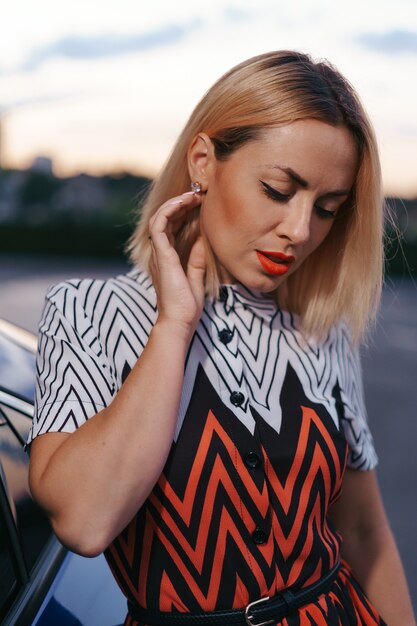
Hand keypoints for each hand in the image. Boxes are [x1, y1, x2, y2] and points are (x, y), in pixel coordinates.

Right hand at [148, 190, 206, 337]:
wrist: (180, 322)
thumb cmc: (187, 307)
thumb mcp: (196, 277)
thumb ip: (196, 258)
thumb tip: (203, 239)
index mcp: (167, 258)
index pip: (171, 228)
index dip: (183, 213)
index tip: (200, 204)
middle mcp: (160, 253)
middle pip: (165, 219)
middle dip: (180, 204)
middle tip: (199, 194)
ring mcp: (158, 253)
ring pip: (159, 218)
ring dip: (175, 203)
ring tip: (193, 195)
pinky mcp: (161, 255)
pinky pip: (158, 225)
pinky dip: (169, 210)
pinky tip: (184, 203)